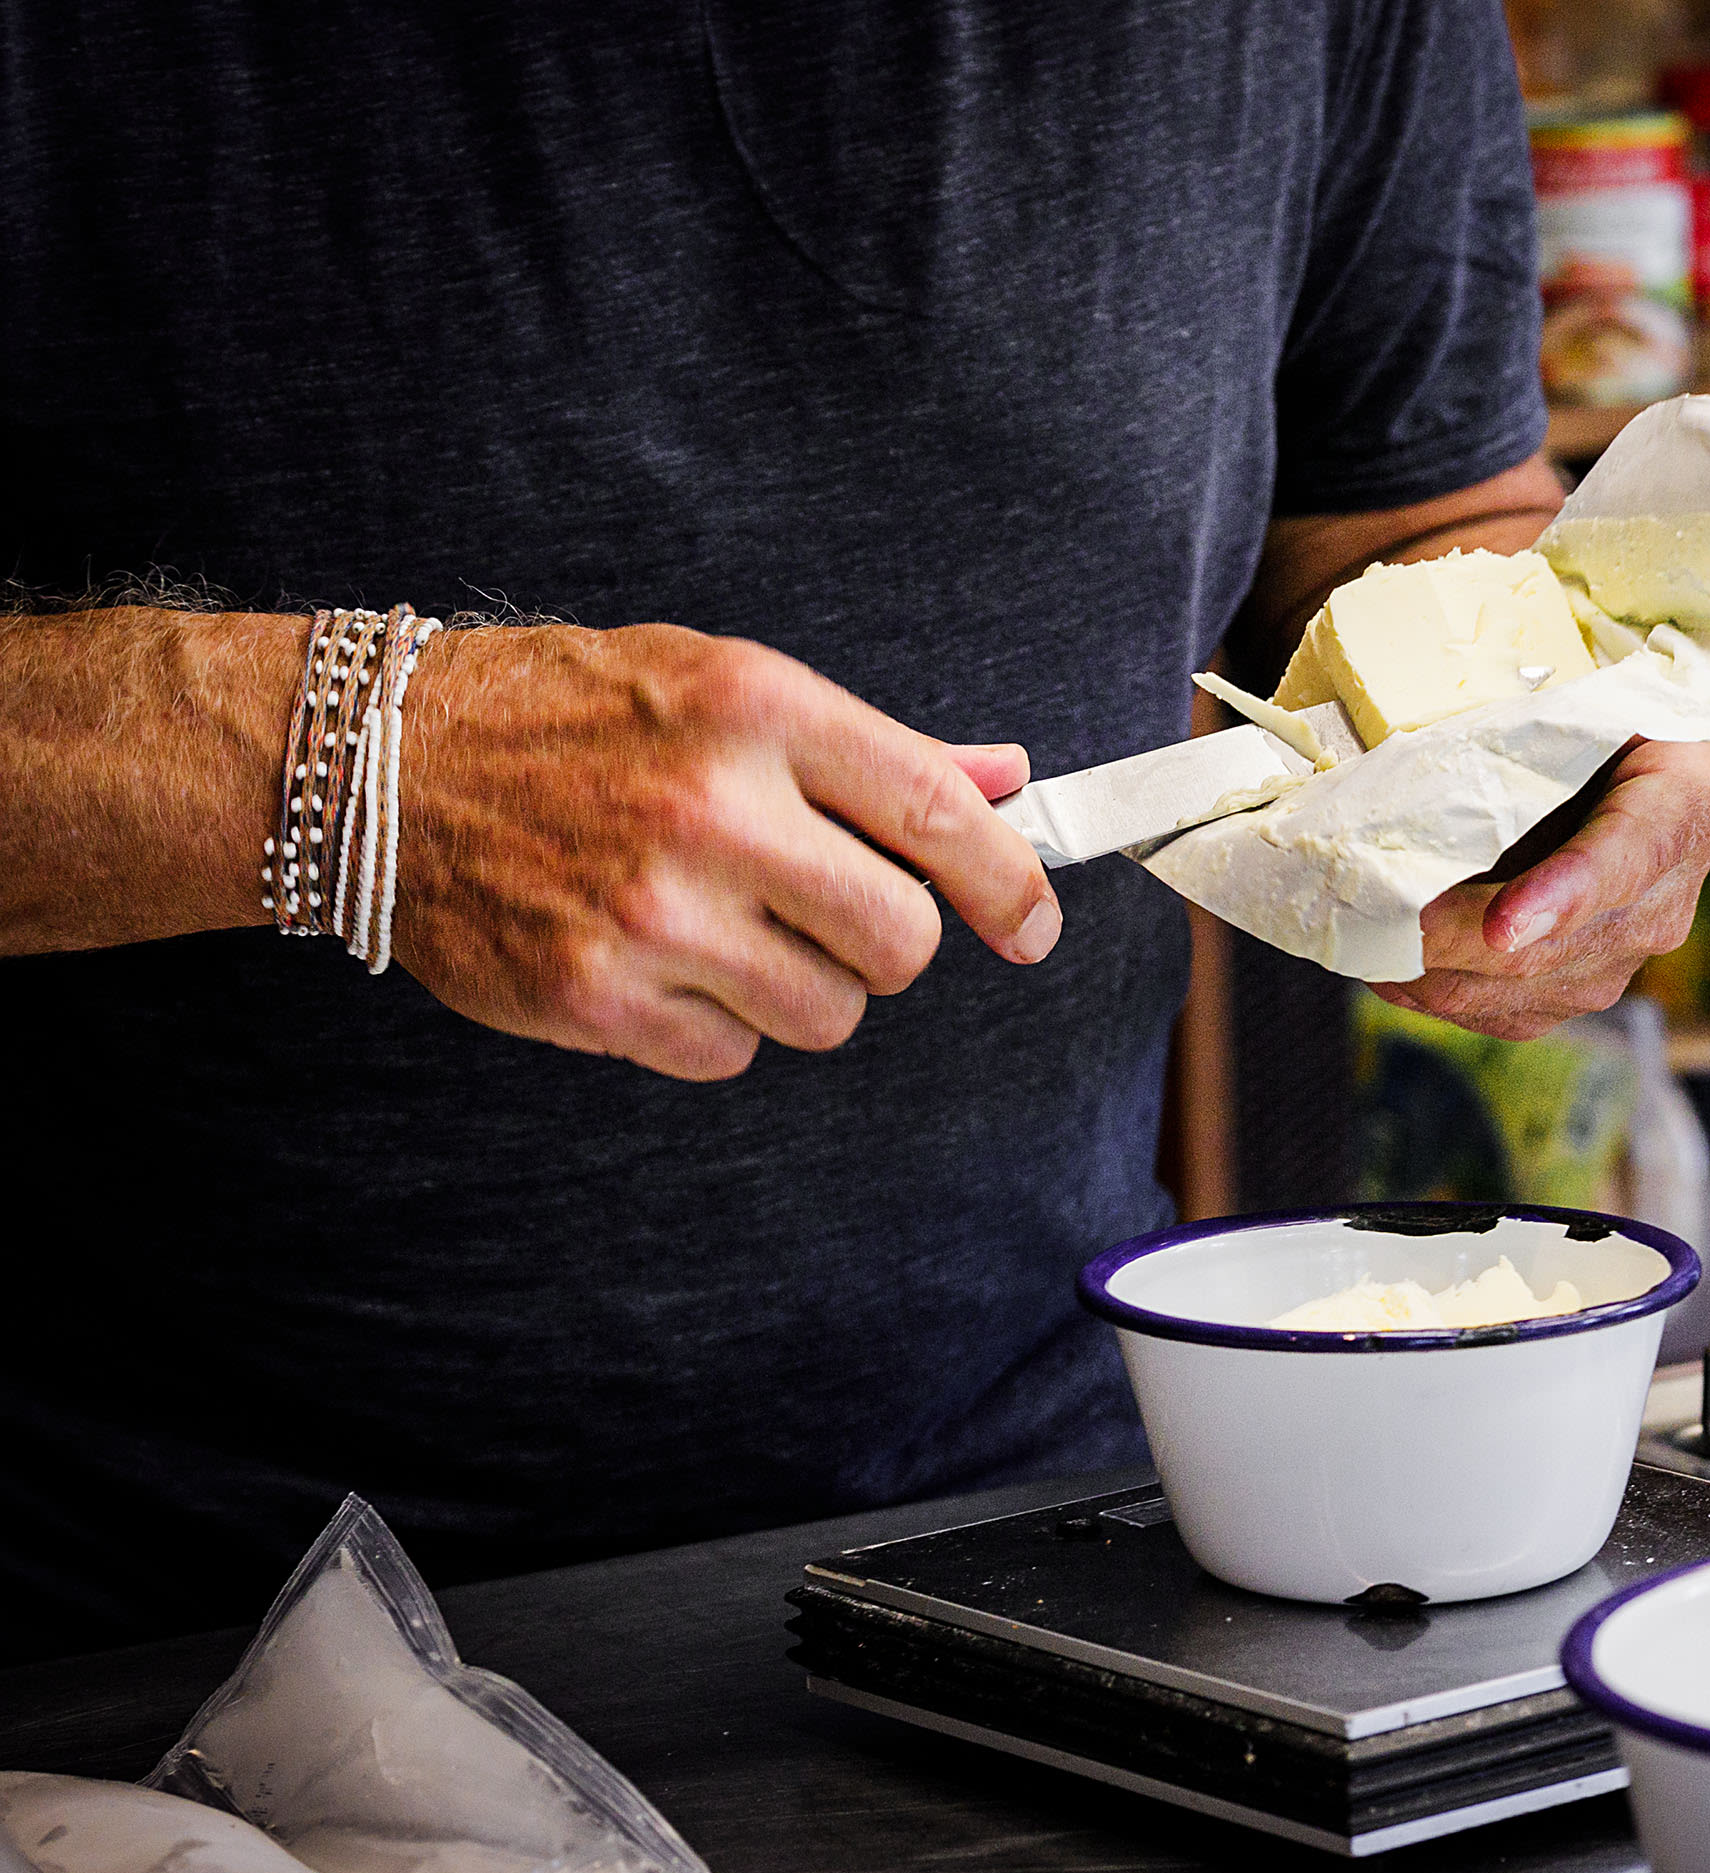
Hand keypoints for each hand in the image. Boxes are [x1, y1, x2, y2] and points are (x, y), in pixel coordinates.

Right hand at [393, 623, 1057, 1079]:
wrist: (382, 766)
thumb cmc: (568, 715)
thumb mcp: (720, 683)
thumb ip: (872, 749)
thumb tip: (1004, 781)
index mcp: (755, 709)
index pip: (937, 814)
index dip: (1010, 885)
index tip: (1031, 924)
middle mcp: (709, 809)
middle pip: (901, 941)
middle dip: (890, 943)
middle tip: (836, 915)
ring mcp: (650, 913)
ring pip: (827, 1013)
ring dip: (802, 986)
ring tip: (726, 925)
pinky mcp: (596, 998)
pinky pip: (733, 1055)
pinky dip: (716, 1024)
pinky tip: (659, 960)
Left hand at [1366, 476, 1709, 1040]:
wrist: (1504, 692)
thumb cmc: (1548, 636)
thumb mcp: (1593, 584)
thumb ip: (1666, 547)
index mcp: (1694, 795)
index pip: (1645, 853)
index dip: (1577, 893)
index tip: (1505, 927)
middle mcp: (1668, 885)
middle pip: (1571, 945)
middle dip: (1467, 941)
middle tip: (1372, 908)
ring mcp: (1616, 945)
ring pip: (1522, 991)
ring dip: (1435, 969)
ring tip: (1360, 918)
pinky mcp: (1560, 984)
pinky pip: (1491, 1014)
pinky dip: (1428, 991)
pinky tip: (1378, 946)